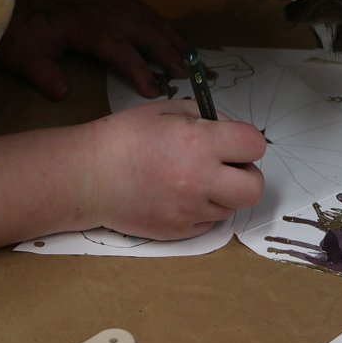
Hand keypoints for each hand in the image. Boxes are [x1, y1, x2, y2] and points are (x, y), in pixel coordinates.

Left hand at [0, 0, 189, 99]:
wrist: (12, 1)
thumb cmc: (19, 30)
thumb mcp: (22, 56)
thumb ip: (44, 75)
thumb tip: (62, 94)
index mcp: (84, 25)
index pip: (119, 48)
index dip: (138, 68)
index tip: (154, 90)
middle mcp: (102, 12)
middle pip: (143, 30)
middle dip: (168, 52)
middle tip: (188, 74)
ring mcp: (107, 4)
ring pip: (147, 19)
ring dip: (170, 37)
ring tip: (191, 56)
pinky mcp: (107, 3)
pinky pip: (141, 12)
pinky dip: (160, 24)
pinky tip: (170, 36)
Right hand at [81, 100, 266, 239]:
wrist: (86, 176)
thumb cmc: (124, 138)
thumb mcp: (168, 111)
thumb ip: (208, 118)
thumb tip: (233, 133)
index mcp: (199, 142)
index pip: (255, 145)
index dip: (247, 142)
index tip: (234, 142)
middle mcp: (199, 179)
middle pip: (254, 187)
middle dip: (246, 174)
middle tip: (225, 166)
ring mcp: (189, 210)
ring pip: (232, 206)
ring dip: (223, 192)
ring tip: (193, 179)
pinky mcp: (179, 232)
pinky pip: (210, 222)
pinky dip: (203, 209)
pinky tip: (179, 195)